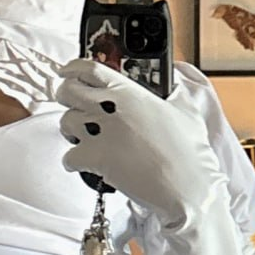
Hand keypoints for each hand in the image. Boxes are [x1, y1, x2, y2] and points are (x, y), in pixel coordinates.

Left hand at [57, 59, 222, 225]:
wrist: (185, 185)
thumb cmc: (189, 152)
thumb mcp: (186, 111)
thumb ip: (175, 93)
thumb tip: (175, 85)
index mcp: (129, 91)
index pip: (88, 68)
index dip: (72, 68)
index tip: (66, 73)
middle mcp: (109, 107)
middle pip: (68, 91)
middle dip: (66, 99)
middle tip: (75, 108)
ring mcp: (99, 131)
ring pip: (65, 122)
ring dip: (71, 131)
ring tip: (85, 138)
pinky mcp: (93, 157)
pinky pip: (68, 156)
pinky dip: (73, 162)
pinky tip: (88, 164)